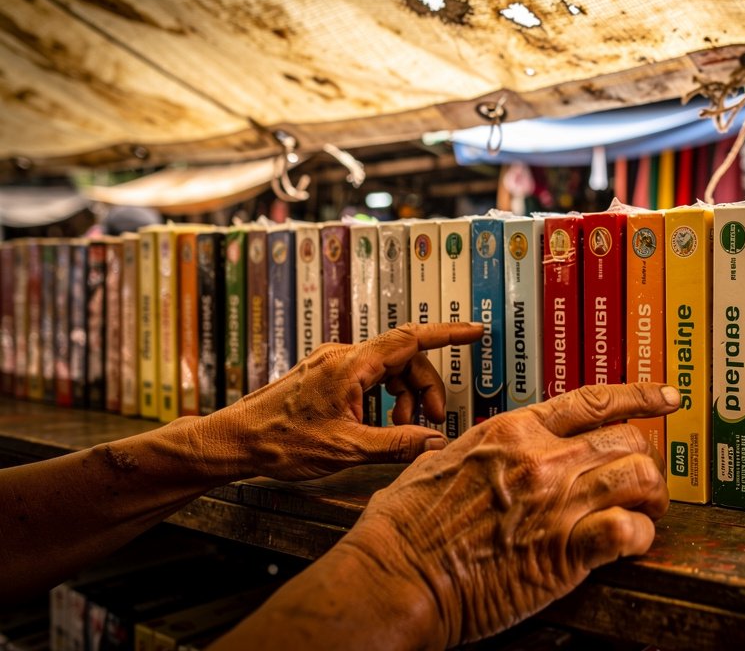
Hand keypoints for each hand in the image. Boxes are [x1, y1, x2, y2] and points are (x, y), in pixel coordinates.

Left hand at [192, 322, 482, 481]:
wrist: (235, 441)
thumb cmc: (282, 441)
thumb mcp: (347, 448)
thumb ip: (397, 444)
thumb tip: (435, 443)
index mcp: (351, 365)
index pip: (410, 340)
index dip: (447, 334)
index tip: (475, 330)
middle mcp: (342, 356)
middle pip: (403, 359)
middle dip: (424, 388)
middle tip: (433, 420)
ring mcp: (332, 364)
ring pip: (385, 370)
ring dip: (402, 397)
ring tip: (400, 430)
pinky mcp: (324, 375)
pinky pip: (366, 377)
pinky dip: (382, 398)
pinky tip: (377, 425)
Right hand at [340, 383, 677, 648]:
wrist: (396, 577)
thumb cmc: (404, 528)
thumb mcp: (439, 461)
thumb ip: (479, 448)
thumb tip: (488, 449)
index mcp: (513, 431)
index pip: (593, 402)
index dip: (640, 396)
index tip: (666, 396)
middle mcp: (543, 460)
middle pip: (629, 439)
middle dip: (645, 458)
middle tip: (642, 480)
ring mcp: (557, 503)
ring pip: (640, 477)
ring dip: (651, 498)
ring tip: (645, 512)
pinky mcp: (564, 552)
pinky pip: (629, 531)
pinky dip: (640, 537)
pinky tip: (630, 544)